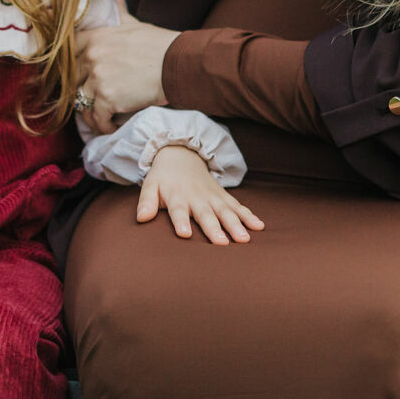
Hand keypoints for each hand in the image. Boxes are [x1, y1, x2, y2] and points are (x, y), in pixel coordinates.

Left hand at [73, 0, 177, 133]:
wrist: (176, 64)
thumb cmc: (159, 44)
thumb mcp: (134, 25)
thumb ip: (120, 14)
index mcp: (94, 38)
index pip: (68, 54)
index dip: (71, 68)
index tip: (77, 77)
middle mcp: (91, 57)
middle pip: (72, 80)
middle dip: (80, 92)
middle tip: (90, 101)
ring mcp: (97, 78)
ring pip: (81, 102)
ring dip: (89, 113)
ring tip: (99, 119)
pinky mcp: (107, 99)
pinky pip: (96, 118)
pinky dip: (102, 126)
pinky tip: (110, 128)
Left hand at [137, 144, 263, 243]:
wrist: (181, 155)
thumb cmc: (163, 178)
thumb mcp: (150, 186)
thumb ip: (146, 202)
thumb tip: (140, 218)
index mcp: (177, 196)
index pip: (178, 210)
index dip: (181, 221)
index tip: (184, 234)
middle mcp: (197, 197)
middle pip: (206, 214)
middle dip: (214, 228)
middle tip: (222, 243)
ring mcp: (212, 196)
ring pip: (225, 211)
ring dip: (236, 224)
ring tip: (244, 239)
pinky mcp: (223, 196)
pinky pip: (237, 206)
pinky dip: (248, 215)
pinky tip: (259, 226)